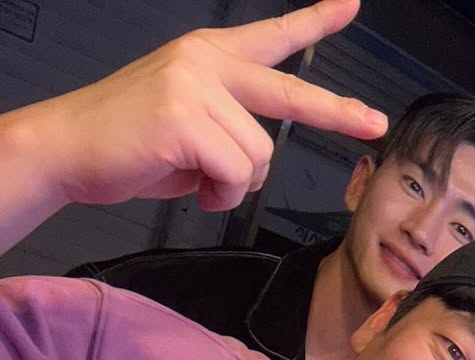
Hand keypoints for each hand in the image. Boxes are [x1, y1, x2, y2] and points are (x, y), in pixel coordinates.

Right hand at [23, 0, 384, 214]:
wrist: (69, 149)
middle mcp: (206, 61)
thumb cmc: (131, 144)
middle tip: (375, 123)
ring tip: (199, 180)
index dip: (315, 20)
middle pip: (290, 92)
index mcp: (209, 56)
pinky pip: (236, 174)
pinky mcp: (184, 117)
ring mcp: (195, 85)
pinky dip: (221, 196)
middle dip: (337, 112)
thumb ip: (231, 129)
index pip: (272, 35)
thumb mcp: (192, 129)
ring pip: (259, 156)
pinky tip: (194, 189)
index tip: (349, 3)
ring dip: (236, 186)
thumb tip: (259, 162)